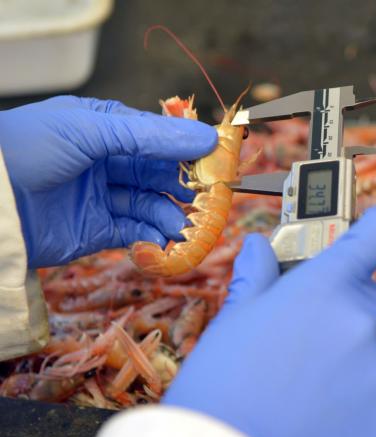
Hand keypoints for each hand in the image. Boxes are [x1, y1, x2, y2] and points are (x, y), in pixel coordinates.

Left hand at [0, 96, 216, 267]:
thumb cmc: (29, 148)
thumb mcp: (90, 130)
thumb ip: (149, 136)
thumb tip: (207, 137)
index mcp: (108, 129)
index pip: (160, 139)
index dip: (190, 151)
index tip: (218, 163)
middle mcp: (109, 162)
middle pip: (161, 175)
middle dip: (185, 188)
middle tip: (209, 201)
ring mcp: (104, 198)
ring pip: (152, 206)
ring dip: (173, 216)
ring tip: (187, 227)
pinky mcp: (98, 231)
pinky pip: (135, 234)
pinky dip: (153, 238)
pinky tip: (163, 241)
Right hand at [163, 206, 375, 436]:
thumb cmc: (219, 391)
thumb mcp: (231, 324)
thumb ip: (258, 279)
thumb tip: (259, 249)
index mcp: (323, 289)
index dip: (373, 227)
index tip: (366, 230)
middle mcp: (359, 326)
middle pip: (368, 301)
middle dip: (341, 310)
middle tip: (303, 332)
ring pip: (368, 354)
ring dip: (344, 361)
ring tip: (299, 385)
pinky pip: (374, 399)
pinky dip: (352, 402)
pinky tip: (315, 414)